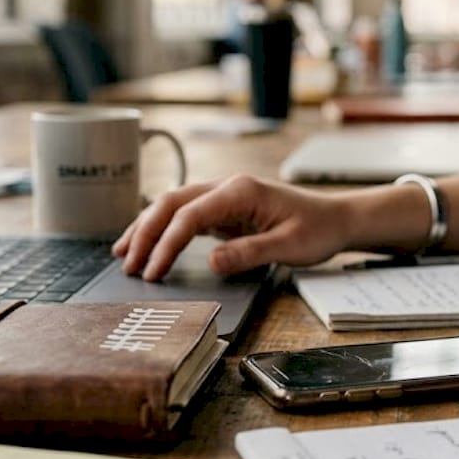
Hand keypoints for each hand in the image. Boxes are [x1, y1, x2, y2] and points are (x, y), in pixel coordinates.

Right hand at [112, 174, 352, 279]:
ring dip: (147, 228)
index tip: (153, 272)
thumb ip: (250, 252)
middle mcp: (226, 187)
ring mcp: (223, 196)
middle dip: (145, 233)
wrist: (335, 219)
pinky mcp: (224, 210)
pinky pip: (185, 216)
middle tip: (128, 264)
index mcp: (240, 191)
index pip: (190, 215)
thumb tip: (213, 262)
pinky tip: (147, 245)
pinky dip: (163, 230)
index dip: (166, 243)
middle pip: (172, 203)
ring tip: (123, 254)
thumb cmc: (317, 230)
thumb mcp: (289, 246)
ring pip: (173, 206)